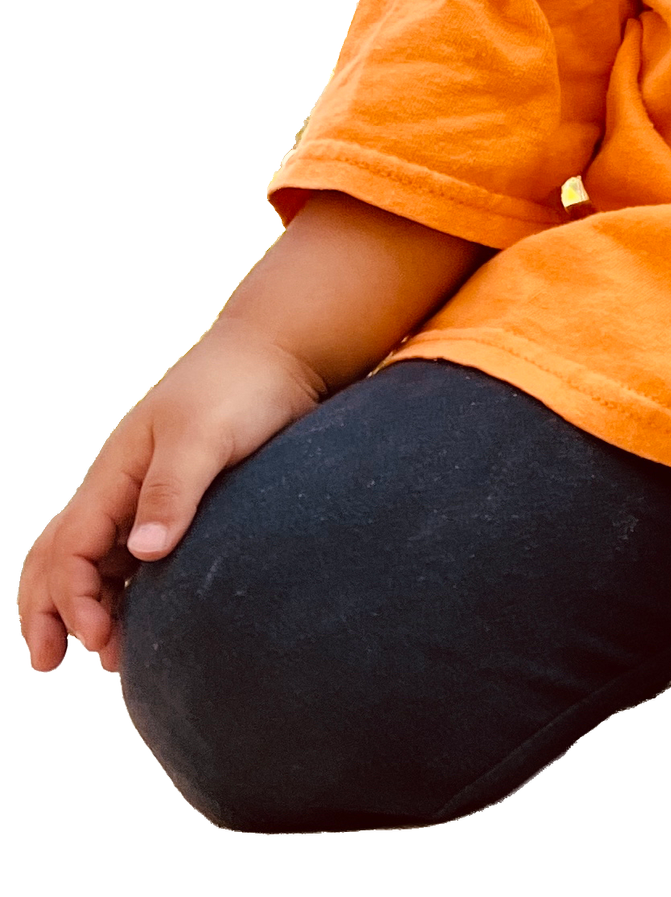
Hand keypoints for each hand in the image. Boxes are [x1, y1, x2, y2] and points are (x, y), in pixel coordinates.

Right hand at [16, 329, 323, 672]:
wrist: (277, 354)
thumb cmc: (238, 386)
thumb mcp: (203, 438)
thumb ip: (173, 491)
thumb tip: (144, 552)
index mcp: (113, 476)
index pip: (69, 551)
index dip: (71, 598)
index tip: (96, 636)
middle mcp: (120, 490)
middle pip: (60, 559)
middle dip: (48, 610)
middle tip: (52, 661)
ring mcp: (145, 496)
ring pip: (94, 561)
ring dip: (87, 604)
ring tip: (104, 650)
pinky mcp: (179, 500)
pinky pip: (132, 553)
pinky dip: (123, 587)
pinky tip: (140, 613)